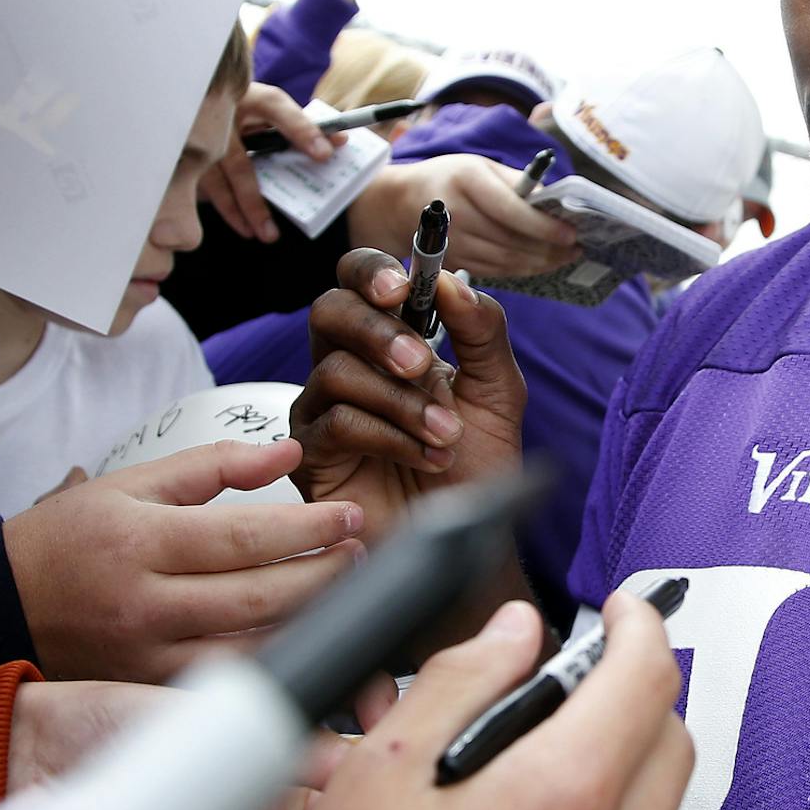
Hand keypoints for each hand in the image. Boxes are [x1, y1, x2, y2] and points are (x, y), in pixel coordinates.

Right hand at [3, 438, 363, 683]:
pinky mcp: (152, 688)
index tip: (351, 517)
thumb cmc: (71, 536)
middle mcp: (145, 604)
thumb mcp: (132, 483)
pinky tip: (311, 640)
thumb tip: (290, 451)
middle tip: (362, 552)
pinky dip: (277, 663)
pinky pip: (229, 681)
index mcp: (140, 542)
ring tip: (346, 592)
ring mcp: (149, 655)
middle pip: (257, 597)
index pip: (243, 537)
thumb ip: (214, 466)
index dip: (307, 528)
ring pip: (251, 648)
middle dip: (324, 575)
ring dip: (311, 623)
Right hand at [168, 592, 692, 809]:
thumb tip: (514, 634)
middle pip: (669, 748)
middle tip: (562, 715)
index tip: (621, 616)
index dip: (636, 626)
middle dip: (628, 711)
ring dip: (606, 808)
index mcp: (563, 797)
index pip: (649, 674)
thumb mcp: (379, 771)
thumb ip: (463, 678)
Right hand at [202, 83, 341, 244]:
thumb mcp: (273, 108)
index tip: (325, 155)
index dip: (302, 131)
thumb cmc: (247, 106)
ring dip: (235, 211)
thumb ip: (303, 125)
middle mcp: (221, 115)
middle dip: (254, 201)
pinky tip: (238, 225)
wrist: (200, 89)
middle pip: (238, 163)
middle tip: (273, 232)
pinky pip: (200, 184)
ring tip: (258, 235)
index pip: (277, 110)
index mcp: (251, 98)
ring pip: (214, 180)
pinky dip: (220, 206)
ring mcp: (198, 135)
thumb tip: (340, 140)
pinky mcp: (184, 153)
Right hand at [293, 250, 525, 533]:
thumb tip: (450, 282)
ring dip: (402, 401)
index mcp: (389, 340)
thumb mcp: (497, 390)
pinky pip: (337, 422)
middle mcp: (348, 365)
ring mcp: (322, 408)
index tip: (403, 288)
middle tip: (422, 363)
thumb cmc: (475, 467)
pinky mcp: (311, 455)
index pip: (360, 280)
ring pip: (336, 370)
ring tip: (445, 435)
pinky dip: (390, 437)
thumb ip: (482, 330)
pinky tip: (424, 458)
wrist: (468, 537)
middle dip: (377, 330)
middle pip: (329, 310)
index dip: (372, 272)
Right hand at [349, 155, 579, 279]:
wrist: (401, 205)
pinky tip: (541, 264)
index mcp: (466, 179)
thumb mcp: (482, 167)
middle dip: (549, 248)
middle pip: (510, 239)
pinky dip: (522, 270)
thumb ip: (517, 183)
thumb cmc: (453, 180)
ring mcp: (451, 243)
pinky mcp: (452, 263)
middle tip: (577, 248)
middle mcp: (455, 213)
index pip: (510, 209)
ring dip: (540, 262)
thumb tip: (556, 202)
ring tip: (566, 257)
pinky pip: (495, 271)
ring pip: (505, 260)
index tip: (571, 233)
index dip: (543, 226)